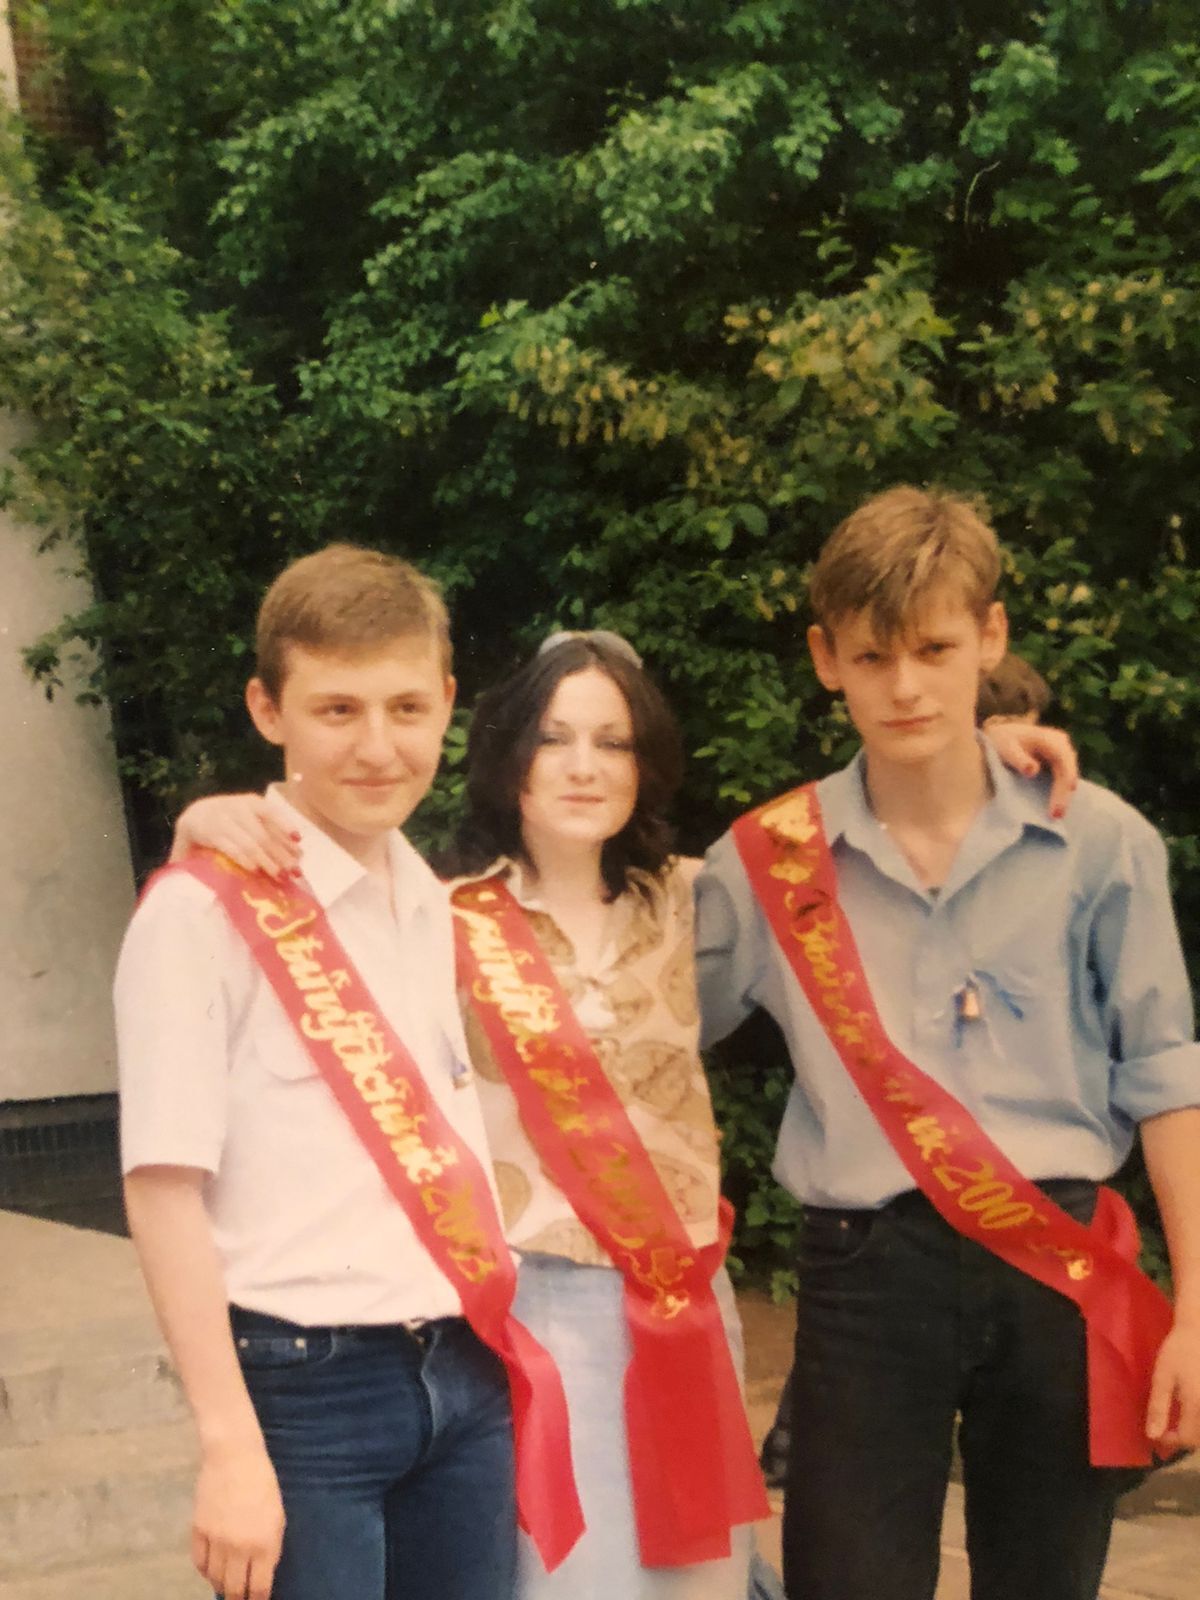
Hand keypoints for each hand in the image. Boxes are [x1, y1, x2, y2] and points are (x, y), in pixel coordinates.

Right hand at [170, 793, 301, 878]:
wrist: (194, 816)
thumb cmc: (231, 821)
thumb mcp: (251, 820)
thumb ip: (272, 833)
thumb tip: (298, 853)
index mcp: (252, 803)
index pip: (272, 814)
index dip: (286, 827)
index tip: (299, 843)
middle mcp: (238, 809)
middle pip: (263, 834)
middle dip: (280, 854)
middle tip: (294, 872)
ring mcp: (223, 821)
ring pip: (250, 843)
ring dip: (266, 861)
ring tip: (278, 875)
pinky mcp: (210, 835)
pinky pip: (230, 848)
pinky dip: (244, 859)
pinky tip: (255, 870)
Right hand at [192, 1440, 285, 1599]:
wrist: (235, 1456)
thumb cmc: (263, 1483)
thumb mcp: (277, 1516)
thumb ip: (271, 1547)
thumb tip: (262, 1573)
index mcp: (264, 1543)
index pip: (258, 1588)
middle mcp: (239, 1547)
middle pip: (233, 1589)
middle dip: (237, 1599)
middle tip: (238, 1599)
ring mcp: (217, 1540)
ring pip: (215, 1578)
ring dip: (221, 1585)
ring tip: (226, 1585)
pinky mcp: (198, 1531)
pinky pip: (199, 1563)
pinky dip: (205, 1570)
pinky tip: (211, 1569)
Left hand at [983, 720, 1078, 818]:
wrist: (1002, 734)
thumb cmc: (1002, 740)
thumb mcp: (1005, 747)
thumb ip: (1018, 758)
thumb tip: (1033, 771)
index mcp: (1049, 739)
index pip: (1063, 761)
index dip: (1062, 784)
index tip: (1056, 804)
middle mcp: (1061, 744)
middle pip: (1068, 772)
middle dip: (1064, 795)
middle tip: (1056, 816)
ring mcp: (1062, 753)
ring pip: (1068, 776)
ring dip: (1064, 796)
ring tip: (1056, 815)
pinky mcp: (1059, 762)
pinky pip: (1063, 778)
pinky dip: (1060, 792)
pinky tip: (1055, 808)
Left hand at [1146, 1320, 1199, 1455]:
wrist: (1199, 1331)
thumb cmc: (1178, 1351)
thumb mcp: (1162, 1377)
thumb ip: (1158, 1407)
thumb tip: (1153, 1436)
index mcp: (1196, 1404)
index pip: (1187, 1439)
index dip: (1171, 1440)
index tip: (1160, 1432)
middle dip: (1186, 1439)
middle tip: (1171, 1429)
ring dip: (1195, 1432)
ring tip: (1183, 1422)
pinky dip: (1199, 1420)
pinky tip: (1192, 1411)